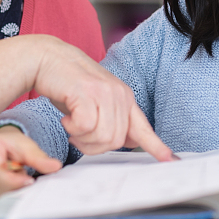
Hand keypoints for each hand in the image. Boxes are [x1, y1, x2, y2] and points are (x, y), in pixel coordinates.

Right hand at [0, 126, 61, 201]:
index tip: (29, 181)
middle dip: (14, 185)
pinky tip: (6, 184)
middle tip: (24, 176)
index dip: (13, 180)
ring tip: (13, 176)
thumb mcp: (28, 147)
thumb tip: (55, 166)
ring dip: (8, 190)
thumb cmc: (14, 145)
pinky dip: (0, 194)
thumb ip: (39, 158)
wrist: (2, 145)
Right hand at [33, 37, 174, 160]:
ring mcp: (105, 92)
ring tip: (71, 125)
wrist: (48, 58)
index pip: (143, 127)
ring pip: (103, 137)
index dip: (156, 146)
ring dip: (82, 139)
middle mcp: (120, 94)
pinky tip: (66, 118)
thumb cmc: (68, 84)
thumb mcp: (95, 103)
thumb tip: (128, 141)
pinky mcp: (87, 92)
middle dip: (93, 146)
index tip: (170, 161)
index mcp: (125, 98)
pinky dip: (72, 129)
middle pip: (116, 141)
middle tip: (77, 135)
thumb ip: (113, 120)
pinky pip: (86, 127)